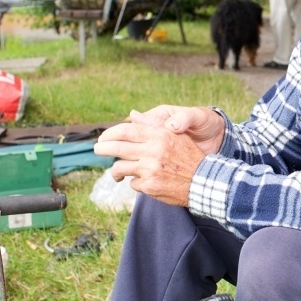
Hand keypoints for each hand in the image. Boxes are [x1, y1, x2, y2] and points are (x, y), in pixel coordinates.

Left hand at [94, 108, 225, 205]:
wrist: (204, 181)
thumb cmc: (189, 157)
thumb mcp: (174, 136)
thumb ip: (152, 126)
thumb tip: (132, 115)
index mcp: (159, 135)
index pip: (125, 131)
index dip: (109, 134)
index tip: (102, 137)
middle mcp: (152, 151)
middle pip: (117, 148)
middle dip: (103, 148)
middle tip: (97, 149)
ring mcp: (150, 169)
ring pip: (120, 167)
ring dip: (115, 171)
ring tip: (115, 173)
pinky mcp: (149, 186)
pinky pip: (132, 183)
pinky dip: (135, 182)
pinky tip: (143, 182)